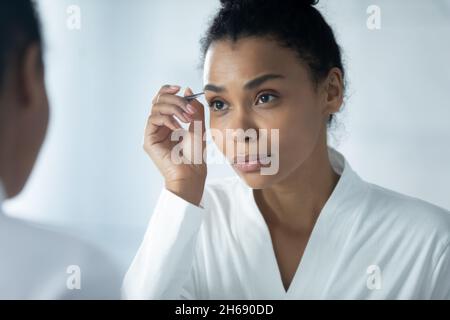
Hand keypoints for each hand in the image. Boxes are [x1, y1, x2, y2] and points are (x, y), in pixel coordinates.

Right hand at [144, 85, 206, 205]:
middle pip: (159, 100)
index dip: (169, 90)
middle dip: (175, 100)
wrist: (192, 173)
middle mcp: (159, 126)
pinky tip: (177, 127)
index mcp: (169, 121)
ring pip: (156, 108)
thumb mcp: (199, 126)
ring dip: (174, 108)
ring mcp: (153, 132)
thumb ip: (194, 109)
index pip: (163, 99)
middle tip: (189, 110)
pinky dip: (167, 119)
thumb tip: (186, 90)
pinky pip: (153, 119)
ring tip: (187, 119)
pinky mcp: (149, 140)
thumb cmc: (196, 155)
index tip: (181, 88)